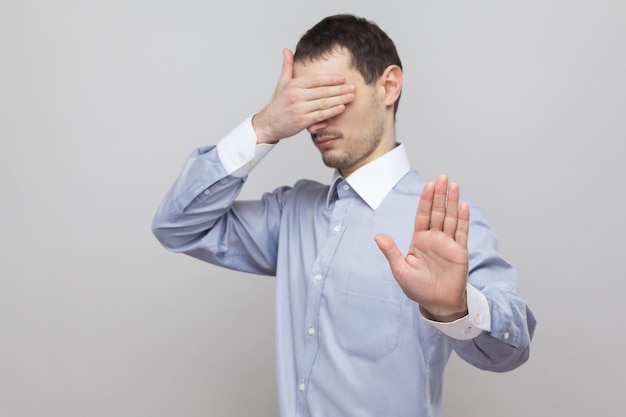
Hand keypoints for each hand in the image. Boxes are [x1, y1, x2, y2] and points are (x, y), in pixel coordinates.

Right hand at [252, 49, 355, 143]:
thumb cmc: (278, 103)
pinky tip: (341, 108)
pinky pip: (320, 115)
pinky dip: (332, 112)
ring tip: (351, 97)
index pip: (315, 80)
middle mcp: (296, 96)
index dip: (330, 79)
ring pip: (323, 103)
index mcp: (293, 85)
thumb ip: (287, 66)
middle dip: (340, 89)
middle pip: (322, 91)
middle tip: (353, 87)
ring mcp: (299, 109)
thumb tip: (286, 50)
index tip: (343, 78)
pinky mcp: (301, 122)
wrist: (268, 123)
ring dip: (339, 100)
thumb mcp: (281, 83)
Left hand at [374, 175, 469, 321]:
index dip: (425, 201)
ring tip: (454, 185)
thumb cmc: (418, 288)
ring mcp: (448, 244)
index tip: (428, 186)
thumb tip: (377, 236)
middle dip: (439, 195)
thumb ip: (391, 252)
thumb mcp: (400, 270)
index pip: (422, 216)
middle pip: (438, 212)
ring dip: (453, 202)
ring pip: (451, 218)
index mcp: (419, 240)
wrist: (437, 304)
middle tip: (442, 177)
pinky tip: (463, 206)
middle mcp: (434, 239)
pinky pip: (461, 233)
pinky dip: (463, 219)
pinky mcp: (459, 252)